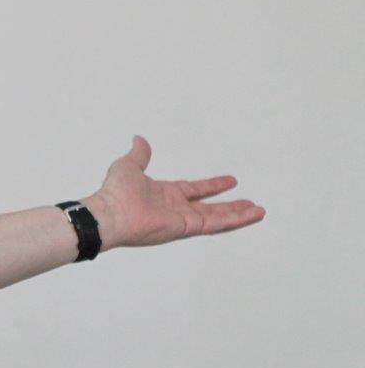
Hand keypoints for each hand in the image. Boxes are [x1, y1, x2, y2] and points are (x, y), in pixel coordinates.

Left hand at [83, 135, 265, 249]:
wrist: (109, 213)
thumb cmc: (114, 193)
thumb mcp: (128, 165)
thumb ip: (139, 154)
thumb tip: (139, 140)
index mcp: (164, 194)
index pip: (194, 190)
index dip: (211, 186)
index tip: (229, 181)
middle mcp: (175, 209)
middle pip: (210, 207)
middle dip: (230, 206)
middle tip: (249, 203)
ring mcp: (182, 220)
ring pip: (217, 217)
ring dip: (238, 214)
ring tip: (258, 211)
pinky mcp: (186, 227)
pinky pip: (215, 223)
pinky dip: (234, 220)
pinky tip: (251, 215)